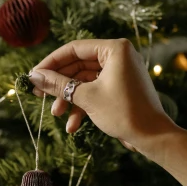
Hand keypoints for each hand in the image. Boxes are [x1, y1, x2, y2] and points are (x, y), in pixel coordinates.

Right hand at [28, 39, 175, 150]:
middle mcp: (118, 55)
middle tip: (39, 96)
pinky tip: (73, 126)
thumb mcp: (86, 97)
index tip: (33, 76)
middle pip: (78, 65)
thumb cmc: (123, 112)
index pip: (74, 49)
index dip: (51, 63)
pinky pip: (96, 90)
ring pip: (85, 80)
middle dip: (59, 85)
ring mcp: (120, 71)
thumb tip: (33, 76)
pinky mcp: (121, 86)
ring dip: (69, 99)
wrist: (153, 136)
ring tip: (56, 115)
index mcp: (114, 49)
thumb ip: (58, 84)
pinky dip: (83, 105)